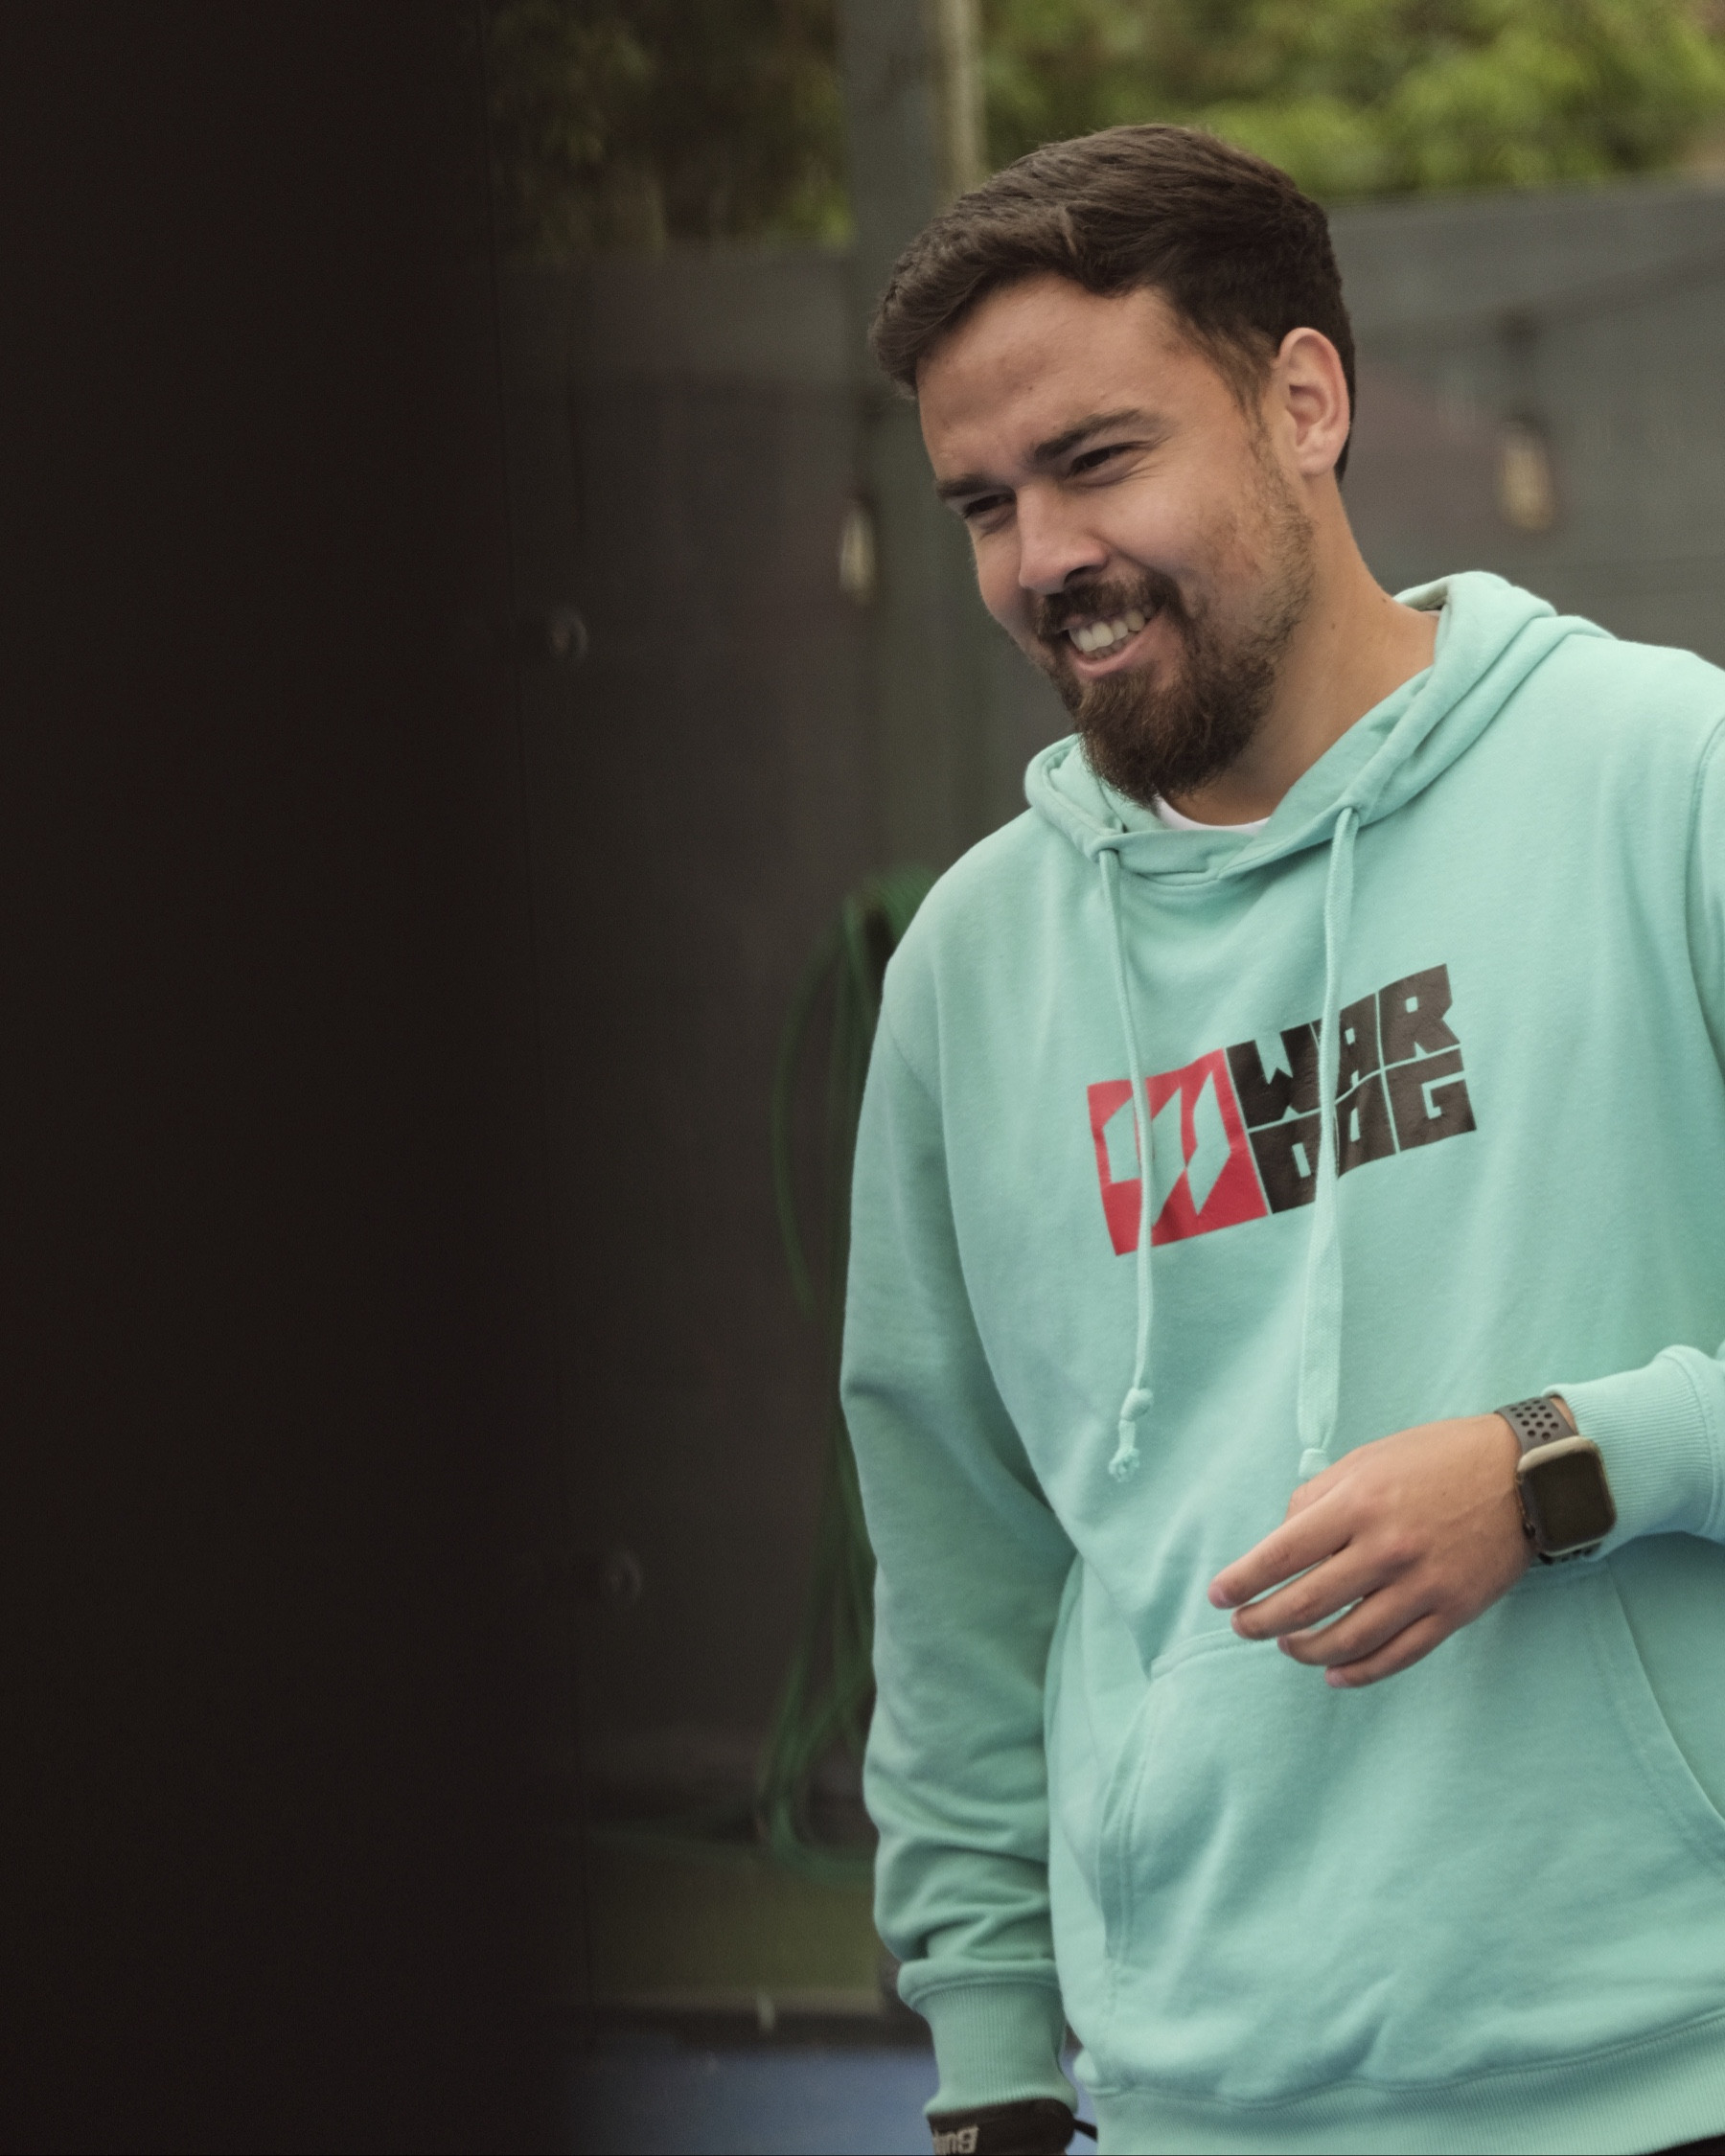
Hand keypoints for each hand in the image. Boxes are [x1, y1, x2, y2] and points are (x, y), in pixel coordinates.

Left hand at [1206, 1415, 1530, 1686]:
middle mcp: (1386, 1548)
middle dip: (1261, 1622)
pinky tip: (1334, 1673)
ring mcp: (1423, 1585)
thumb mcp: (1366, 1460)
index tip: (1218, 1596)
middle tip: (1242, 1626)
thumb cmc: (1436, 1459)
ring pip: (1348, 1639)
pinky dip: (1359, 1671)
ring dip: (1305, 1649)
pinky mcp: (1454, 1612)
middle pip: (1306, 1604)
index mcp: (1358, 1504)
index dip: (1243, 1580)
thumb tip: (1280, 1539)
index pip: (1282, 1554)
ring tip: (1286, 1645)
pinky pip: (1397, 1655)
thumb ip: (1317, 1498)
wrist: (1524, 1475)